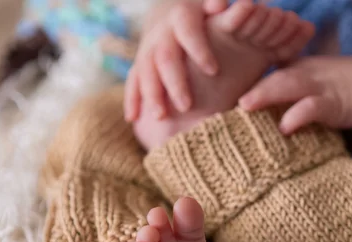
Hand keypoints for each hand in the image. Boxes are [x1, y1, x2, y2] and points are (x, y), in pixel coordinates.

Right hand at [124, 0, 226, 121]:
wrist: (175, 14)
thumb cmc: (206, 16)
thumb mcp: (213, 7)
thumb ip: (217, 5)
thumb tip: (219, 4)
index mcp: (182, 17)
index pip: (188, 30)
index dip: (199, 49)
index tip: (214, 70)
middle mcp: (162, 32)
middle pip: (164, 57)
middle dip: (174, 82)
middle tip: (187, 106)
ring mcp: (148, 48)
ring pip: (146, 71)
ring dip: (152, 94)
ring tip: (161, 117)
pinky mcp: (140, 64)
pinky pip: (132, 80)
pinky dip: (132, 99)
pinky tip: (133, 118)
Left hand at [239, 56, 351, 134]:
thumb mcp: (321, 86)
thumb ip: (298, 95)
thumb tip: (276, 113)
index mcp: (304, 68)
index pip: (274, 73)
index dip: (253, 83)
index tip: (231, 98)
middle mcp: (310, 73)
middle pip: (276, 77)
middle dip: (253, 87)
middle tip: (229, 100)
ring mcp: (323, 86)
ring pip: (289, 85)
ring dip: (266, 94)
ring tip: (246, 106)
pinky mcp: (336, 102)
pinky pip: (314, 107)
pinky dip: (299, 115)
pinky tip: (285, 126)